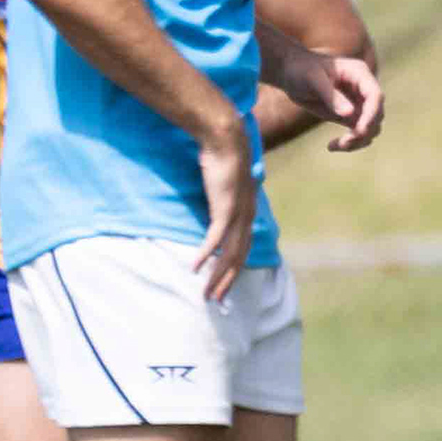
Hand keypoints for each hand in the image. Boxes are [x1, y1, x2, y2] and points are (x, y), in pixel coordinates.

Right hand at [194, 118, 260, 308]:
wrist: (226, 139)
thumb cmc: (223, 155)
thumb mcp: (225, 179)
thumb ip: (224, 192)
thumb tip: (219, 192)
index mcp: (247, 213)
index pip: (242, 249)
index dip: (233, 270)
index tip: (223, 285)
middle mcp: (246, 218)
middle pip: (238, 258)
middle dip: (226, 282)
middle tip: (216, 301)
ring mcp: (237, 215)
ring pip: (228, 254)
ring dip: (217, 276)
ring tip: (207, 294)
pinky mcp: (225, 209)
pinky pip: (214, 239)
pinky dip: (205, 255)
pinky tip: (194, 267)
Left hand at [307, 48, 384, 153]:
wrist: (291, 74)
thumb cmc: (301, 70)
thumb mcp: (313, 79)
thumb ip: (331, 96)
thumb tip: (349, 113)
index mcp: (359, 73)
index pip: (375, 96)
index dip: (371, 114)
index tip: (360, 131)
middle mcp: (363, 89)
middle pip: (376, 114)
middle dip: (364, 130)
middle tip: (344, 142)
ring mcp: (358, 103)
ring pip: (370, 128)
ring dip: (358, 141)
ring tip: (335, 146)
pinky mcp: (350, 116)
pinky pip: (358, 133)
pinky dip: (349, 143)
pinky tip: (331, 146)